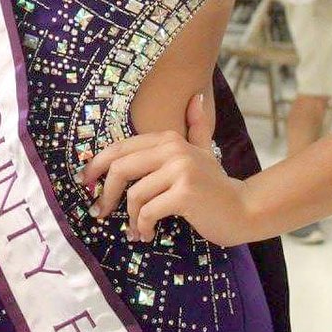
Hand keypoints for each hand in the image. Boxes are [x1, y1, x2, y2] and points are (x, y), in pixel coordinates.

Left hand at [82, 93, 253, 247]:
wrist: (244, 209)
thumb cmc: (216, 185)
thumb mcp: (203, 152)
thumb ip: (196, 126)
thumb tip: (197, 97)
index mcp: (169, 139)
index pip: (120, 148)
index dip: (97, 164)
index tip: (86, 182)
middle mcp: (173, 149)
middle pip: (120, 168)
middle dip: (105, 193)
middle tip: (99, 211)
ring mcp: (180, 170)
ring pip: (134, 194)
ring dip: (129, 218)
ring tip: (136, 230)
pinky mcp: (184, 193)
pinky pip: (148, 211)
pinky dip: (143, 226)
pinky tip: (147, 234)